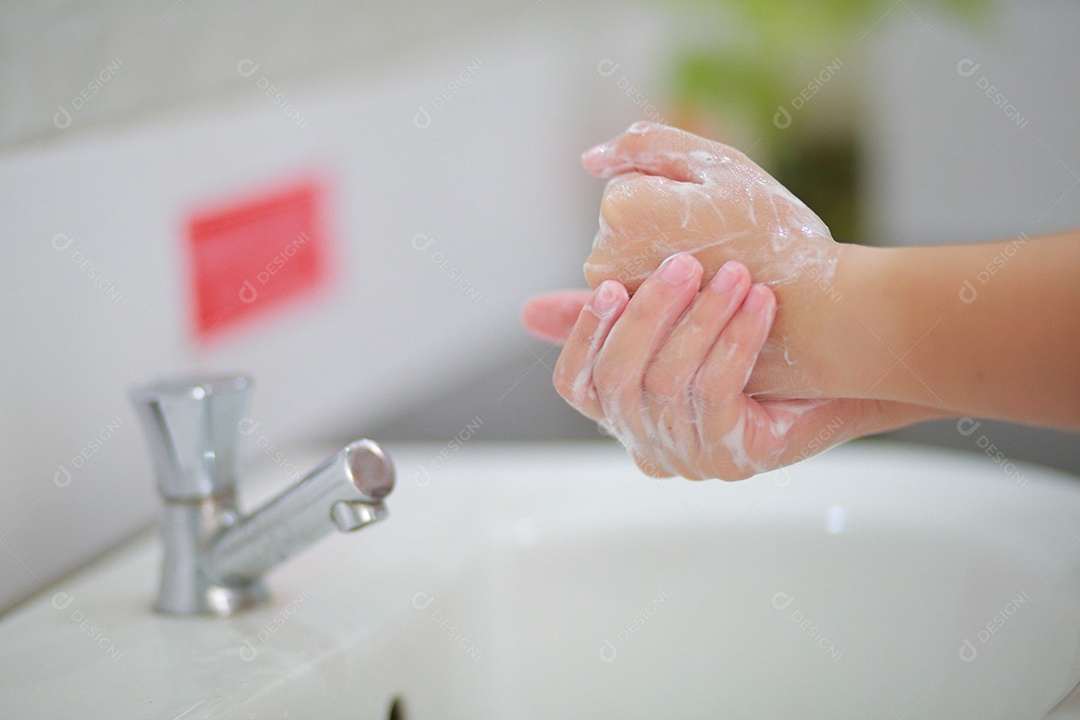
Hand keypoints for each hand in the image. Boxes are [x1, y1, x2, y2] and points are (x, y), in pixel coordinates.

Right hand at [524, 265, 946, 479]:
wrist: (841, 366)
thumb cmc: (750, 333)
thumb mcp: (673, 314)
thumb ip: (609, 314)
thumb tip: (529, 313)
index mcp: (624, 412)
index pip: (576, 386)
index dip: (585, 336)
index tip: (610, 285)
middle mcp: (649, 443)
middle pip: (618, 384)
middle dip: (647, 318)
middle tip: (681, 265)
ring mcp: (691, 458)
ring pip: (669, 387)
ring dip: (700, 323)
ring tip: (733, 275)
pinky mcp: (736, 459)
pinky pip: (718, 396)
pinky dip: (735, 343)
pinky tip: (758, 303)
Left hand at [580, 122, 846, 397]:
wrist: (810, 312)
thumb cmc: (770, 231)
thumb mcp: (716, 165)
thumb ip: (647, 145)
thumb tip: (590, 160)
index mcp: (621, 207)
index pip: (630, 182)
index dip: (678, 192)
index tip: (714, 214)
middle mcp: (604, 258)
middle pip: (624, 225)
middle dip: (664, 228)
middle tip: (719, 244)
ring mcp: (618, 302)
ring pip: (632, 262)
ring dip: (667, 264)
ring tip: (716, 273)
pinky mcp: (633, 335)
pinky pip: (645, 300)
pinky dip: (672, 299)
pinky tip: (705, 304)